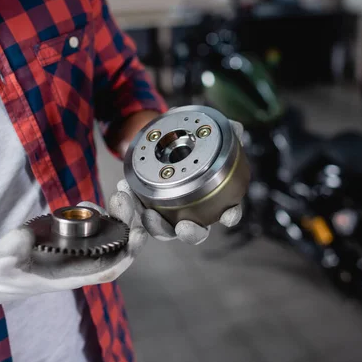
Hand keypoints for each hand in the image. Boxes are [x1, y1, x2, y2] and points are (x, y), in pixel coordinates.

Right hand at [0, 195, 144, 317]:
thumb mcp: (2, 263)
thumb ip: (14, 251)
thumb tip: (28, 236)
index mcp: (71, 275)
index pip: (109, 268)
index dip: (127, 253)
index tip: (138, 234)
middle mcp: (80, 263)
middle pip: (116, 245)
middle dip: (128, 221)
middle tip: (124, 197)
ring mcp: (76, 249)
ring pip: (108, 232)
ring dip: (117, 213)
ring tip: (117, 192)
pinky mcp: (67, 237)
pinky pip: (91, 224)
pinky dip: (96, 211)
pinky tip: (90, 202)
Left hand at [115, 120, 244, 245]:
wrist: (160, 145)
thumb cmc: (189, 146)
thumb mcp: (206, 136)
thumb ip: (222, 132)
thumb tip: (236, 127)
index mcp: (214, 200)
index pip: (229, 213)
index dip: (231, 216)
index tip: (228, 217)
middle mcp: (193, 215)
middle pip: (195, 234)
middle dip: (191, 234)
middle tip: (183, 227)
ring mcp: (169, 216)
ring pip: (165, 231)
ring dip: (156, 226)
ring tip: (148, 213)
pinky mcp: (145, 211)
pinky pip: (138, 214)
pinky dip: (132, 204)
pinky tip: (125, 188)